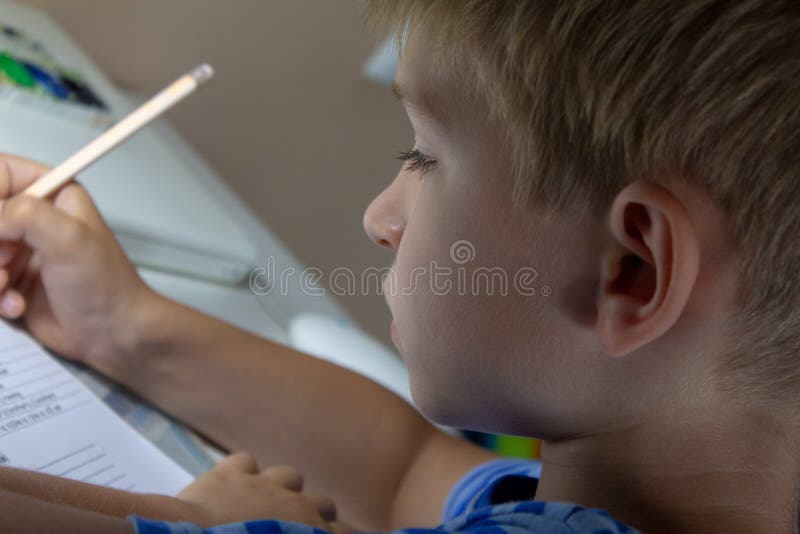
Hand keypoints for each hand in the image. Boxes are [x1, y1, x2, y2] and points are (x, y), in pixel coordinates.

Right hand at [0, 154, 158, 365]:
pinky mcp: (10, 280)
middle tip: (3, 259)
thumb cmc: (107, 285)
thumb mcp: (69, 239)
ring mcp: (17, 250)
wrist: (111, 332)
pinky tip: (16, 304)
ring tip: (7, 285)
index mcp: (51, 195)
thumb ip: (25, 214)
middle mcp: (31, 219)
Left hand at [178, 453, 348, 531]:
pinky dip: (241, 473)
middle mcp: (297, 505)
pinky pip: (245, 461)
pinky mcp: (231, 473)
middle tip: (299, 531)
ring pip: (290, 475)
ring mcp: (265, 485)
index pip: (344, 532)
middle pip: (324, 503)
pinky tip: (231, 486)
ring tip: (267, 506)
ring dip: (283, 489)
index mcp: (312, 532)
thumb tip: (290, 533)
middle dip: (316, 515)